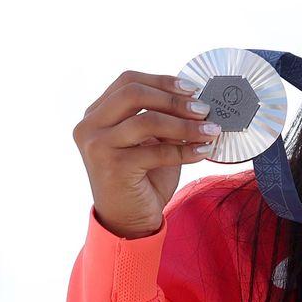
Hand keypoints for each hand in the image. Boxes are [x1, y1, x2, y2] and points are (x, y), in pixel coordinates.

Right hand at [73, 71, 220, 238]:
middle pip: (134, 94)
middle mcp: (90, 126)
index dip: (162, 81)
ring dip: (185, 125)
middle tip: (204, 110)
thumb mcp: (152, 142)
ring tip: (211, 131)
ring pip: (146, 120)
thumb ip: (163, 119)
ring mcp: (97, 145)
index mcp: (96, 114)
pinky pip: (157, 151)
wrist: (129, 220)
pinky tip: (204, 151)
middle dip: (174, 100)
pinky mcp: (112, 166)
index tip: (192, 89)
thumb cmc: (143, 178)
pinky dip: (185, 150)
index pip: (127, 81)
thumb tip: (197, 102)